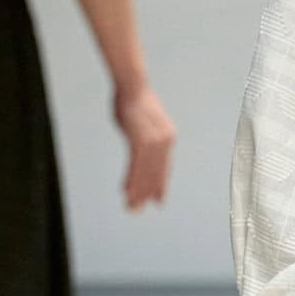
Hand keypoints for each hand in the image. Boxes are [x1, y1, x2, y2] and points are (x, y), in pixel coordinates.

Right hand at [114, 81, 175, 208]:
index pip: (164, 168)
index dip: (160, 185)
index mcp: (168, 137)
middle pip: (155, 174)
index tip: (158, 201)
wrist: (132, 85)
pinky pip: (136, 165)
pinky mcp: (140, 140)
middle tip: (138, 210)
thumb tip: (140, 148)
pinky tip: (126, 191)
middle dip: (147, 194)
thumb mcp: (143, 123)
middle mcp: (164, 142)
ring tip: (131, 206)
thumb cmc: (134, 101)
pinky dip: (131, 179)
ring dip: (137, 191)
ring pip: (145, 173)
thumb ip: (144, 139)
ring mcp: (153, 142)